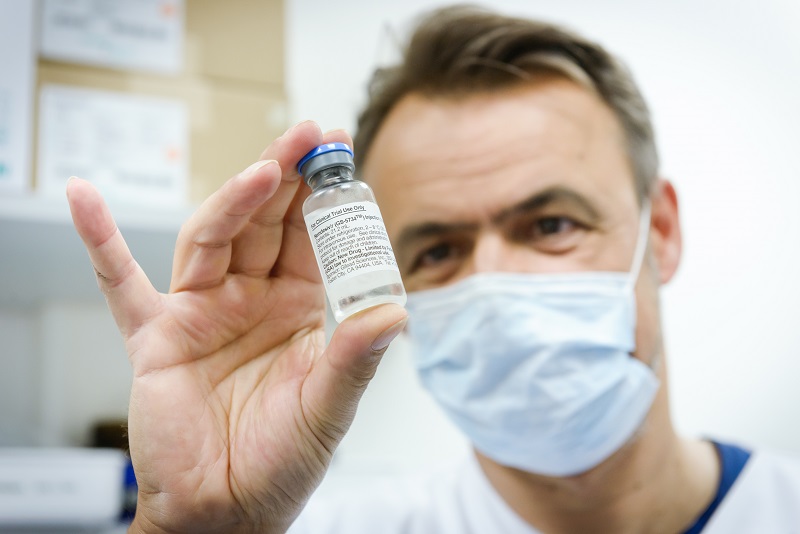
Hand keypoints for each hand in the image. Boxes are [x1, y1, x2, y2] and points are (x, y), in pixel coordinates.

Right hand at [67, 121, 406, 532]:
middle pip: (265, 222)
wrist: (225, 509)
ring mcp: (201, 311)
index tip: (341, 151)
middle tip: (308, 134)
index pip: (311, 236)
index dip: (325, 195)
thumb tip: (394, 312)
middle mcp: (250, 298)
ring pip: (213, 238)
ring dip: (234, 200)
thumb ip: (354, 359)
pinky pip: (121, 284)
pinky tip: (83, 198)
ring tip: (264, 168)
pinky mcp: (155, 336)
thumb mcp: (328, 408)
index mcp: (297, 306)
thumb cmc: (280, 460)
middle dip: (286, 177)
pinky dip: (100, 242)